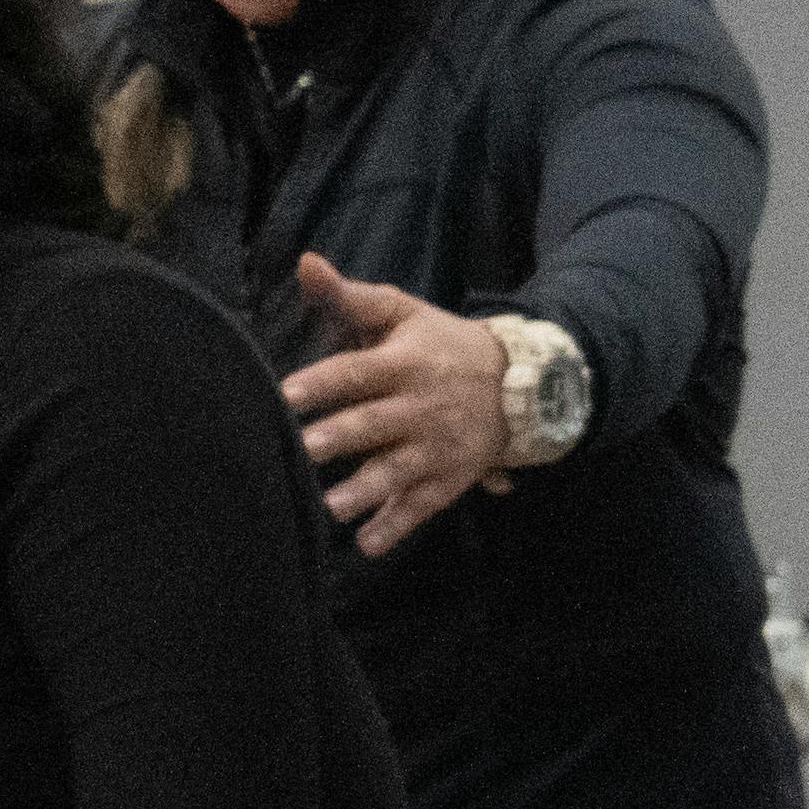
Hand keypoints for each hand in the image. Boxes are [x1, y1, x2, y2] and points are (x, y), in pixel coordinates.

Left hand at [278, 253, 520, 557]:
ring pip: (398, 471)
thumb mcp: (404, 313)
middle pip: (375, 423)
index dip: (325, 382)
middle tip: (304, 449)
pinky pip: (422, 505)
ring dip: (366, 491)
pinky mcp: (450, 478)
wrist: (521, 383)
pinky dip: (397, 526)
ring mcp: (438, 447)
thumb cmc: (444, 344)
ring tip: (333, 507)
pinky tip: (368, 545)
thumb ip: (351, 296)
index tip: (287, 394)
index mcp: (407, 363)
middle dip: (340, 437)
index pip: (359, 372)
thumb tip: (306, 263)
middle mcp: (422, 407)